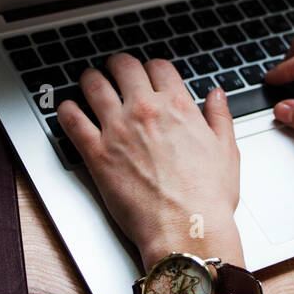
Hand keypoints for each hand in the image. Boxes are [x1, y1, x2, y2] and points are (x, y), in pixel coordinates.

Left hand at [57, 53, 242, 266]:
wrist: (187, 228)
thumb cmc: (207, 197)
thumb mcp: (226, 151)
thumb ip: (219, 117)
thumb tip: (216, 95)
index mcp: (178, 107)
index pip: (158, 67)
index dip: (152, 68)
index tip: (148, 74)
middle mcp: (146, 111)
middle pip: (124, 67)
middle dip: (118, 66)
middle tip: (115, 71)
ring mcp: (118, 130)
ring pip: (94, 85)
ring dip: (90, 79)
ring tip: (89, 82)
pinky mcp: (97, 154)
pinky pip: (72, 121)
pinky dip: (67, 110)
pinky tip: (68, 109)